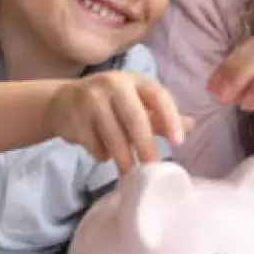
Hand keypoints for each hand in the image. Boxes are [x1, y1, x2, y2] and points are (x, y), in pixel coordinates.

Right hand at [47, 72, 191, 174]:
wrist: (62, 102)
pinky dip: (102, 155)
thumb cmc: (109, 103)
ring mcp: (91, 100)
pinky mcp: (74, 118)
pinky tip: (104, 153)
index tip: (178, 142)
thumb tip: (190, 126)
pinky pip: (94, 144)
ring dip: (124, 158)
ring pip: (113, 135)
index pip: (158, 96)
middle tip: (152, 167)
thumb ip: (160, 115)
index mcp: (134, 80)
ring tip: (130, 173)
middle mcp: (113, 85)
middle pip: (134, 119)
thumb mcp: (135, 103)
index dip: (170, 119)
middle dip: (145, 146)